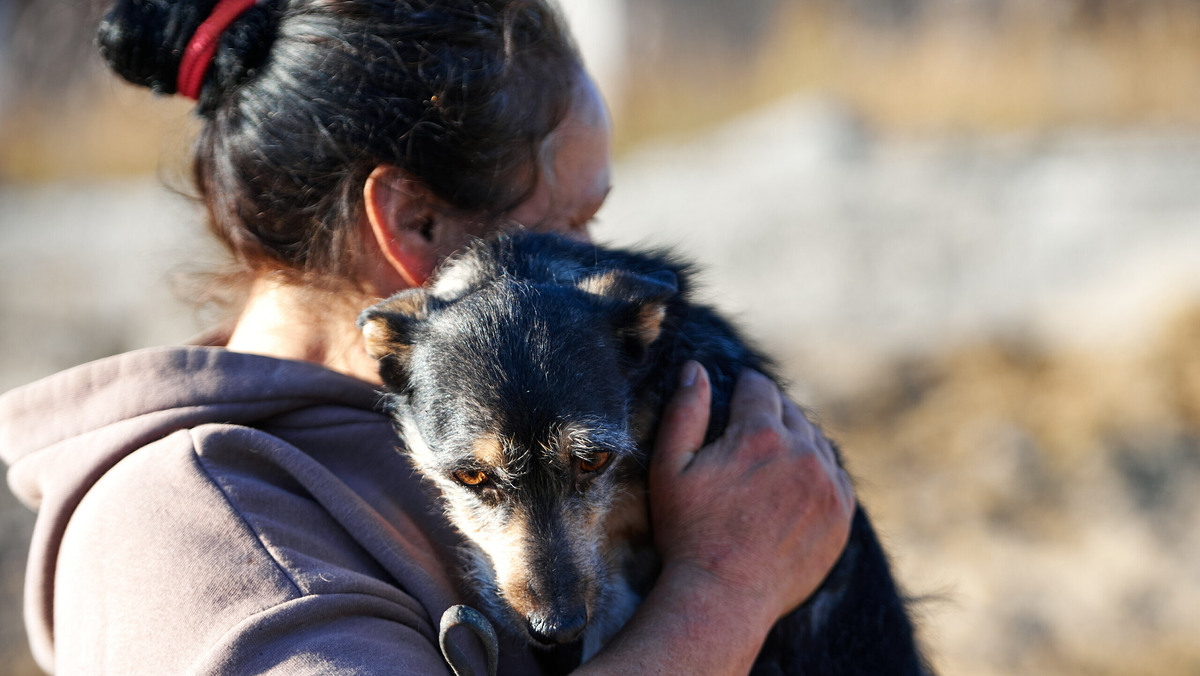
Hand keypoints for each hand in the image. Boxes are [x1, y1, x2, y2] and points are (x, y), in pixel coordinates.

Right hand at [649, 361, 854, 621]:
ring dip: (796, 440)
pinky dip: (817, 470)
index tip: (736, 397)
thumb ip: (685, 410)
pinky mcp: (841, 514)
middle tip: (748, 433)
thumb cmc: (688, 532)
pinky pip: (835, 474)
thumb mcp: (670, 466)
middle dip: (769, 414)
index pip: (759, 388)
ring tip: (770, 458)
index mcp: (760, 433)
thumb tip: (696, 367)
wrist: (723, 596)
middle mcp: (802, 452)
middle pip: (790, 411)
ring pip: (816, 441)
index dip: (743, 389)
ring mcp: (827, 484)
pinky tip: (794, 483)